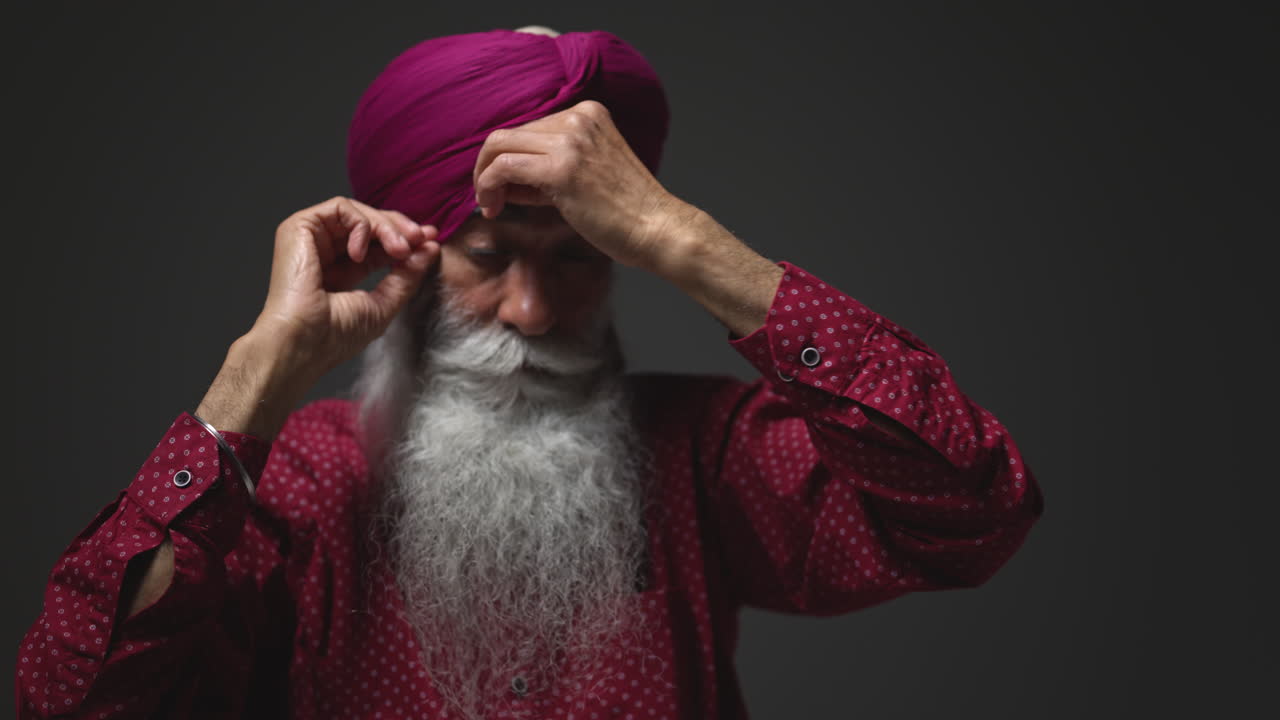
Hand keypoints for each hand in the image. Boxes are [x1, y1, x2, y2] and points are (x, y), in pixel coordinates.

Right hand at [255, 196, 440, 380]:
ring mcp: (311, 239)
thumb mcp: (384, 303)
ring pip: (357, 212)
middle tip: (421, 238)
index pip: (379, 246)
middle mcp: (325, 252)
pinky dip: (360, 225)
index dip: (406, 239)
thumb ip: (407, 275)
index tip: (431, 241)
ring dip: (385, 226)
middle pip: (369, 224)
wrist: (303, 343)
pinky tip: (360, 253)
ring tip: (399, 249)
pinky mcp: (299, 228)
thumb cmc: (335, 335)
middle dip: (399, 227)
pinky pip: (340, 208)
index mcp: (342, 271)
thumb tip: (430, 248)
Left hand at [472, 100, 690, 270]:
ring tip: (490, 206)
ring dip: (484, 178)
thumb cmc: (627, 212)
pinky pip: (503, 168)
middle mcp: (578, 118)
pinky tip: (493, 208)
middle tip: (489, 199)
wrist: (659, 230)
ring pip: (499, 145)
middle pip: (509, 133)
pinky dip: (487, 186)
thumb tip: (502, 178)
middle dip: (489, 166)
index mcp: (588, 114)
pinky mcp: (561, 168)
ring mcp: (570, 140)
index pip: (529, 129)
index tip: (506, 190)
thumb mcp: (587, 175)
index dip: (508, 159)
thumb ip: (549, 168)